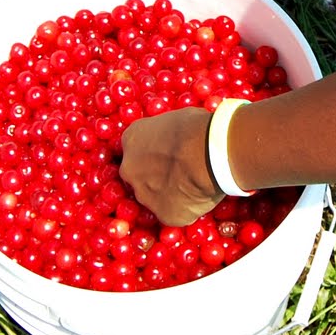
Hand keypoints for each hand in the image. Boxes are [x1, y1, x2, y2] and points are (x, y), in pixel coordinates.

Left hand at [119, 107, 222, 225]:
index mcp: (131, 139)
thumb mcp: (175, 119)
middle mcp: (129, 169)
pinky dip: (187, 209)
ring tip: (195, 185)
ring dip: (170, 195)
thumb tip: (178, 136)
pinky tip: (201, 197)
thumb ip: (167, 133)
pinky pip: (176, 213)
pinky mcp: (164, 215)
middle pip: (140, 176)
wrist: (206, 153)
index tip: (169, 155)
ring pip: (155, 198)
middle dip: (156, 177)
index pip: (137, 149)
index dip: (153, 154)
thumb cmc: (195, 127)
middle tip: (181, 173)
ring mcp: (144, 195)